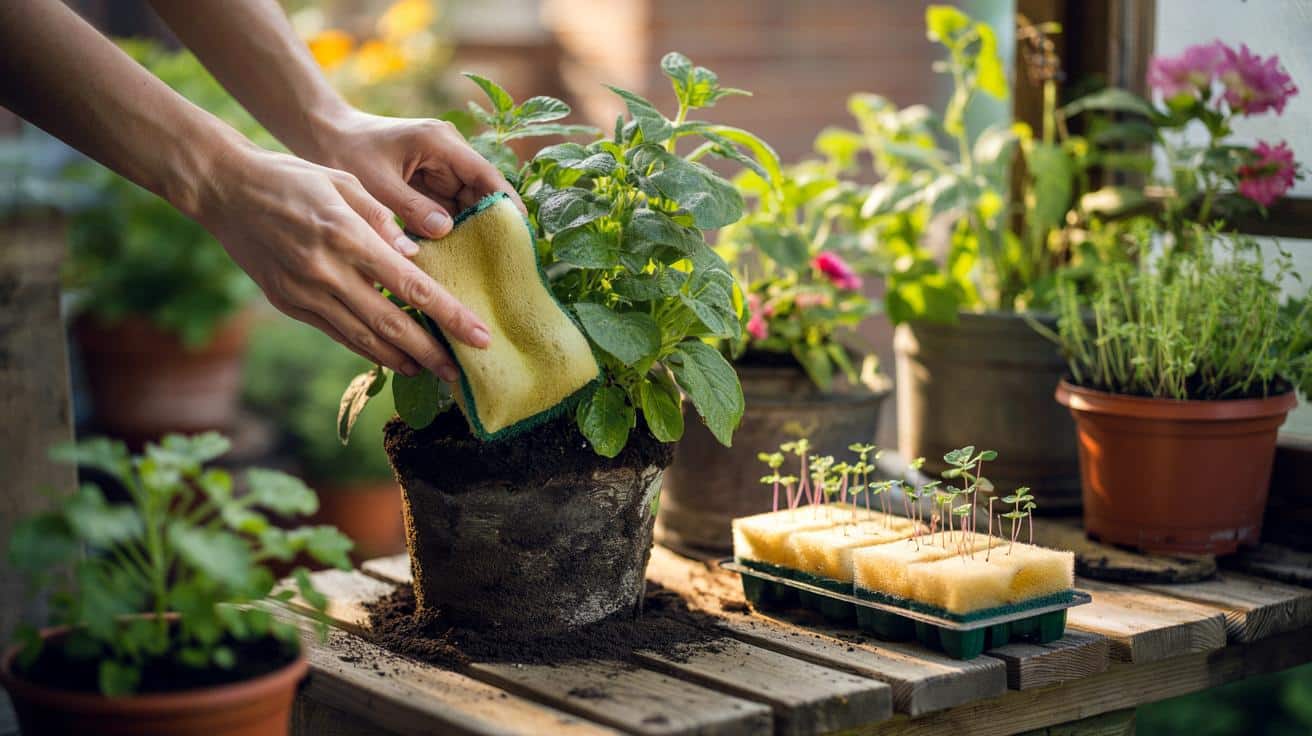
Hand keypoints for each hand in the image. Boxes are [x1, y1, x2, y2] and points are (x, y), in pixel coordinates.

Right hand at [195, 144, 487, 380]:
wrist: (224, 190)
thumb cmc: (292, 178)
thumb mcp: (344, 182)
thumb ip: (382, 219)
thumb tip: (417, 256)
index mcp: (348, 237)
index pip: (412, 287)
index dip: (449, 317)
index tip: (479, 335)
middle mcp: (327, 272)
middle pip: (392, 324)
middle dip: (432, 352)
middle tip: (461, 374)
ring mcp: (305, 293)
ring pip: (363, 338)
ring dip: (401, 359)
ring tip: (431, 371)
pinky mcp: (289, 304)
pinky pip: (336, 333)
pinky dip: (367, 348)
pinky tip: (391, 356)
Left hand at [306, 111, 525, 250]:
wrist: (321, 134)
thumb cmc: (344, 150)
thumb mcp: (375, 182)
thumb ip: (410, 207)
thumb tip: (447, 231)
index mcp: (440, 143)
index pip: (486, 176)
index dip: (506, 205)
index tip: (520, 234)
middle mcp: (447, 154)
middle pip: (482, 193)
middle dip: (491, 225)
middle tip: (502, 262)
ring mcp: (439, 169)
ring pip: (467, 205)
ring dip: (471, 232)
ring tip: (482, 267)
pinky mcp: (428, 183)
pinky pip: (448, 210)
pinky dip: (452, 232)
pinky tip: (456, 258)